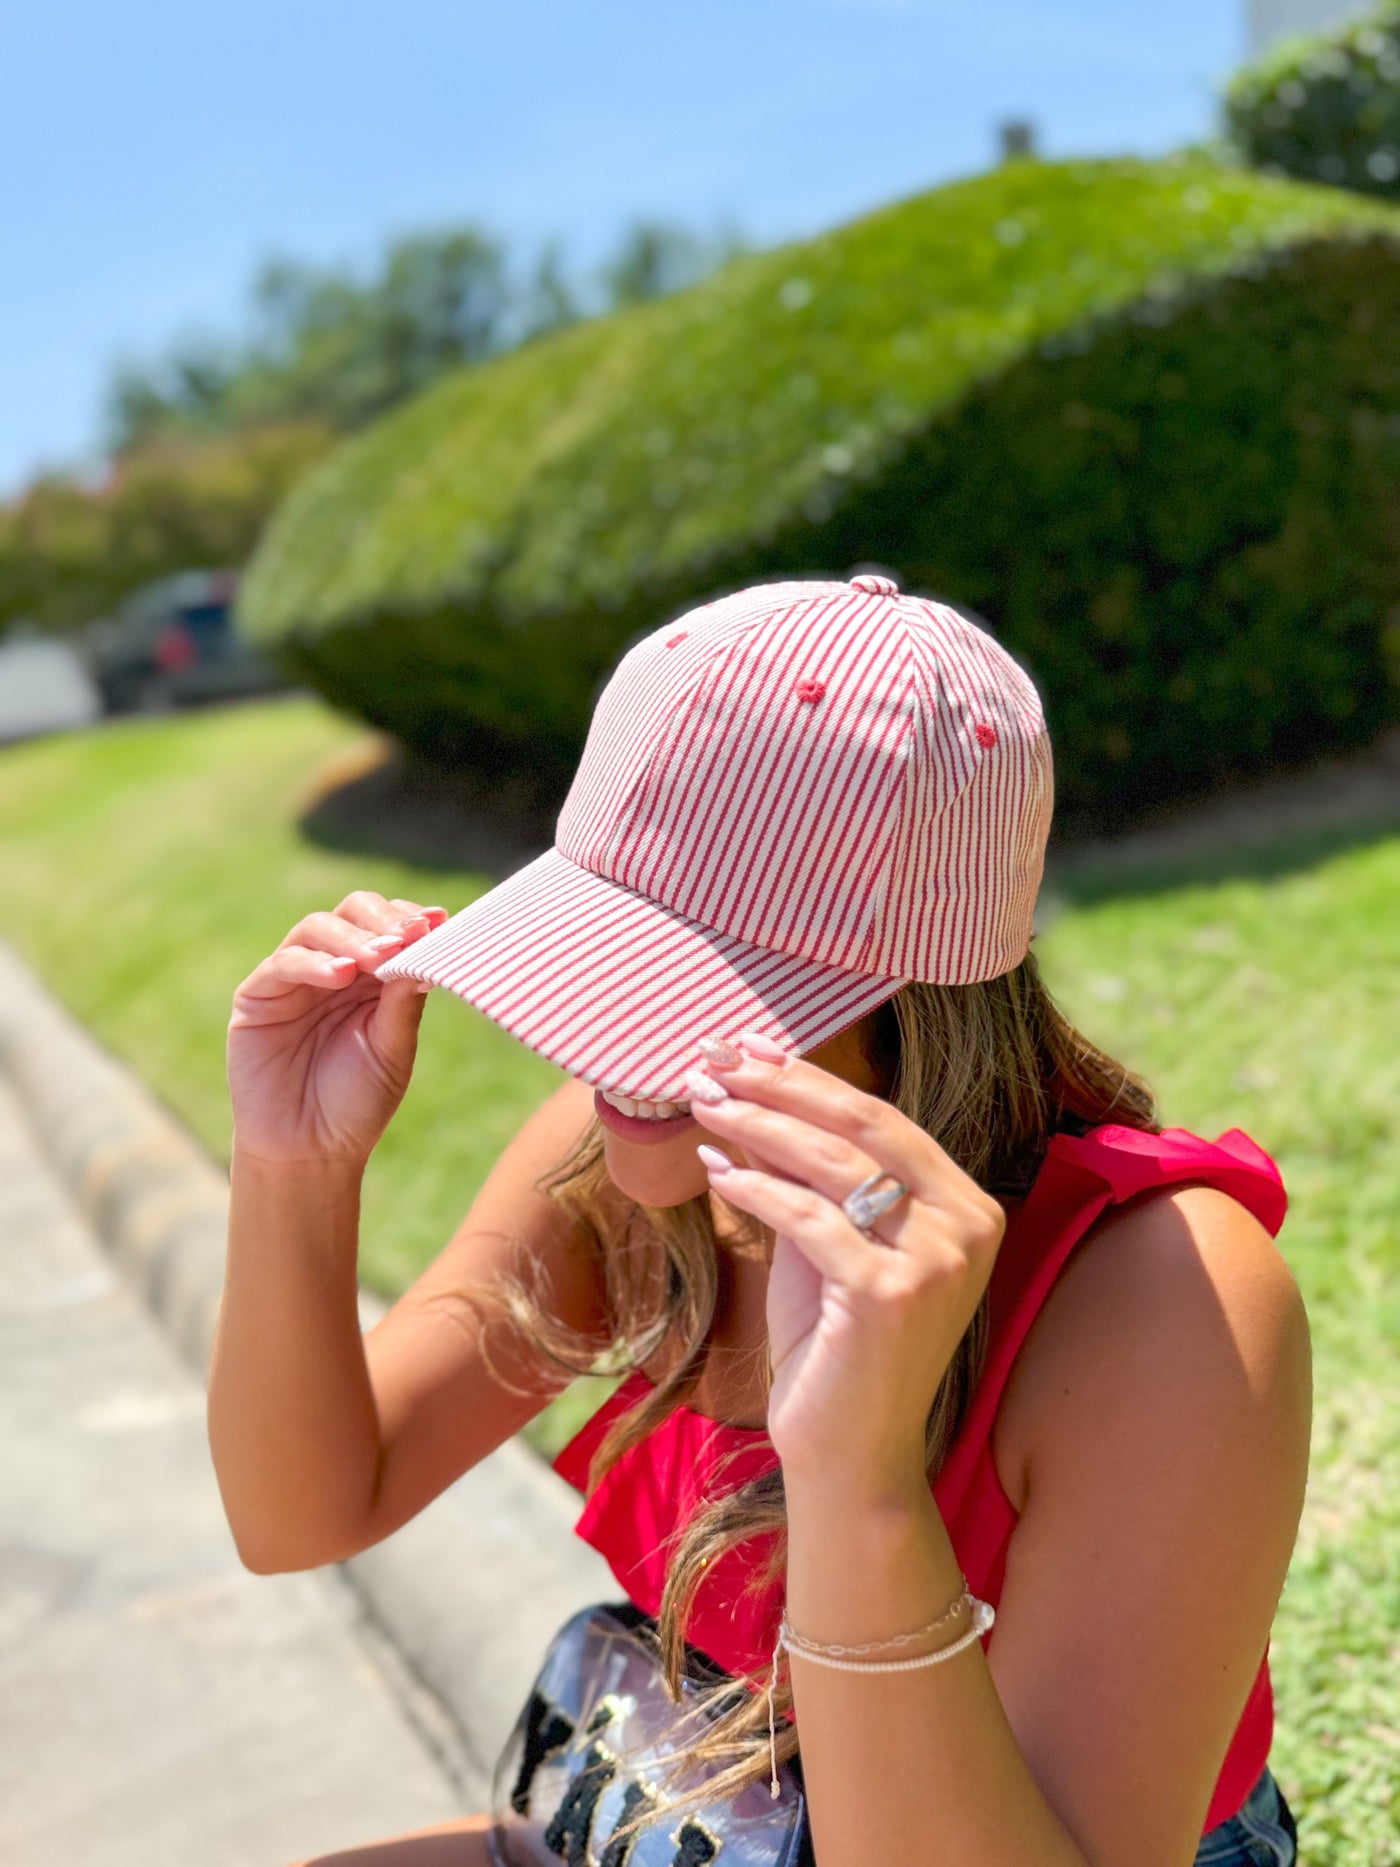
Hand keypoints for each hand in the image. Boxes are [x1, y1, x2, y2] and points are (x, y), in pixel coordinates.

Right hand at [227, 890, 446, 1166]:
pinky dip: (314, 964)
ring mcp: (293, 979)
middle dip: (383, 919)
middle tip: (408, 935)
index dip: (411, 919)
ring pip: (317, 928)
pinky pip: (282, 964)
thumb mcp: (392, 1048)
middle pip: (353, 911)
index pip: (389, 924)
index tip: (439, 922)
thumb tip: (429, 945)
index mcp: (371, 976)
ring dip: (352, 937)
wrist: (311, 1150)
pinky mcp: (257, 997)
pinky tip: (341, 976)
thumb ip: (404, 999)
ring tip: (379, 957)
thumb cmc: (357, 1102)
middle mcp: (332, 968)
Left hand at [686, 1037, 1006, 1496]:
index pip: (881, 1118)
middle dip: (780, 1083)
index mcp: (966, 1205)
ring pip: (833, 1163)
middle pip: (863, 1125)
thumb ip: (803, 1173)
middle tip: (714, 1057)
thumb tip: (745, 1089)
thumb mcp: (821, 1244)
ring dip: (758, 1122)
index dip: (809, 1077)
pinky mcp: (892, 1293)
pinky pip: (809, 1219)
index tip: (747, 1046)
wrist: (851, 1456)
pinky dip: (755, 1187)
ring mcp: (936, 1259)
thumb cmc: (834, 1350)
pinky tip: (714, 1169)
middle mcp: (967, 1224)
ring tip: (703, 1102)